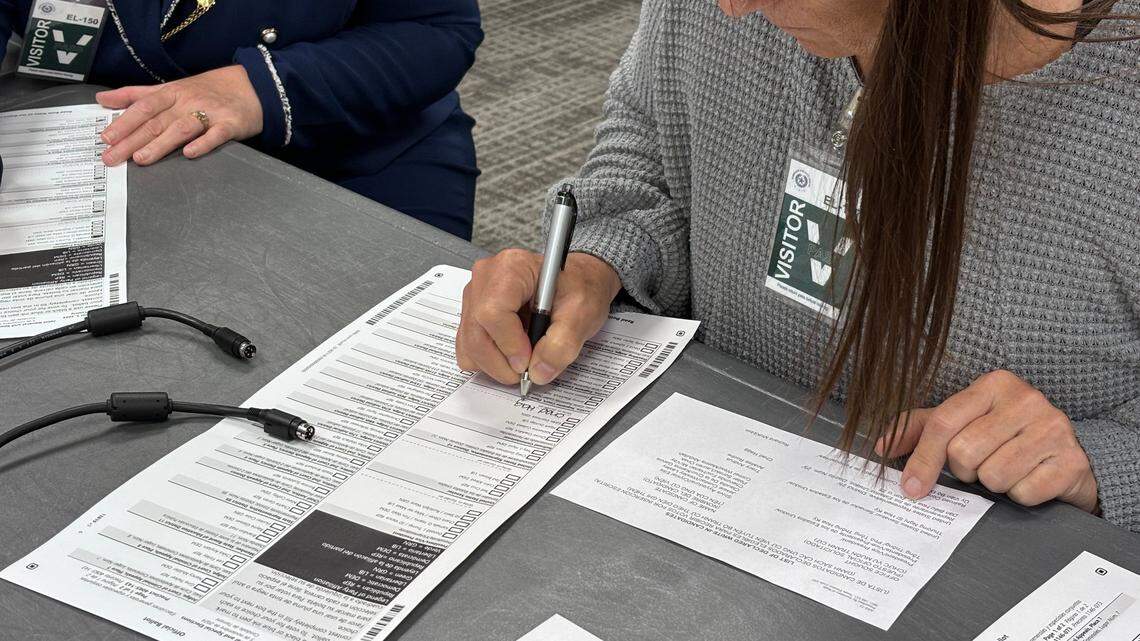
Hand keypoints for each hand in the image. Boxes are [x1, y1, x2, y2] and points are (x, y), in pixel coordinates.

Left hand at [96, 65, 263, 165]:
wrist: (250, 87)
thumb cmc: (206, 91)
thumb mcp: (169, 88)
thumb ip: (136, 95)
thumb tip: (102, 99)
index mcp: (171, 93)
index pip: (143, 108)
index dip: (123, 122)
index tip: (105, 138)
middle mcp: (187, 102)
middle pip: (156, 122)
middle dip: (132, 140)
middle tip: (113, 157)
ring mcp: (209, 113)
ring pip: (181, 128)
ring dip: (161, 143)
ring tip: (142, 158)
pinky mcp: (230, 124)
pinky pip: (216, 135)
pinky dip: (203, 143)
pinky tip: (190, 153)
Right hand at [456, 250, 620, 384]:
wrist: (575, 283)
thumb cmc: (577, 288)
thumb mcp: (582, 313)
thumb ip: (562, 345)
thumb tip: (538, 371)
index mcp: (512, 268)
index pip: (493, 313)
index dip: (509, 345)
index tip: (528, 361)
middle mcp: (486, 277)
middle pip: (475, 332)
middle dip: (501, 363)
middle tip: (527, 372)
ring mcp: (475, 294)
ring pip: (469, 344)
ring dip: (494, 363)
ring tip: (523, 359)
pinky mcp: (472, 311)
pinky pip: (468, 345)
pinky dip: (488, 359)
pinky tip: (512, 352)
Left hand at [877, 370, 1098, 512]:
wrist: (1070, 456)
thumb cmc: (1007, 437)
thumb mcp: (964, 422)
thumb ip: (921, 429)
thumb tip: (882, 446)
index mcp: (994, 385)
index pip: (943, 423)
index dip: (922, 458)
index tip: (910, 487)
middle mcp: (1026, 400)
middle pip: (964, 453)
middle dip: (965, 471)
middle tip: (978, 467)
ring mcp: (1053, 428)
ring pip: (993, 475)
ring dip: (993, 484)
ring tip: (1006, 471)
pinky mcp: (1071, 461)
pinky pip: (1024, 492)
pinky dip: (1020, 495)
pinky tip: (1029, 480)